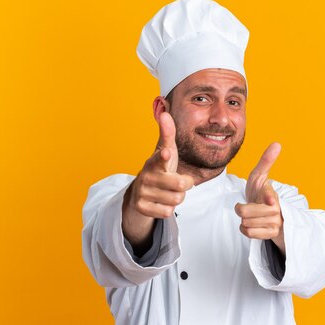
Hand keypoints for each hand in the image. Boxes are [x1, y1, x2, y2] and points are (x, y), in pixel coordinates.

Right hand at [122, 112, 193, 249]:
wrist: (140, 191)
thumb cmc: (159, 168)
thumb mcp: (165, 150)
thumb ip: (168, 133)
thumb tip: (165, 113)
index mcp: (154, 161)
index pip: (160, 158)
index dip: (164, 156)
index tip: (167, 153)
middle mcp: (146, 177)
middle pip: (180, 186)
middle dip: (184, 185)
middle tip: (177, 182)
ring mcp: (142, 193)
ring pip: (176, 200)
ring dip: (176, 197)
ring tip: (168, 191)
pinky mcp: (142, 208)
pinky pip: (167, 212)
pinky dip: (168, 208)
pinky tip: (161, 201)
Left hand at [235, 142, 284, 254]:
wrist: (266, 212)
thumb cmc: (260, 193)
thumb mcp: (259, 176)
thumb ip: (266, 161)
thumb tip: (277, 144)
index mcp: (272, 194)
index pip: (270, 196)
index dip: (268, 198)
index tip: (270, 201)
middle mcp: (275, 208)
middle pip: (245, 212)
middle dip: (240, 209)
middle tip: (248, 206)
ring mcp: (274, 223)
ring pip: (246, 223)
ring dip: (243, 219)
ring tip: (252, 215)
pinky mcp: (271, 234)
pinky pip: (248, 233)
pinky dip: (245, 229)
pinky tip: (251, 223)